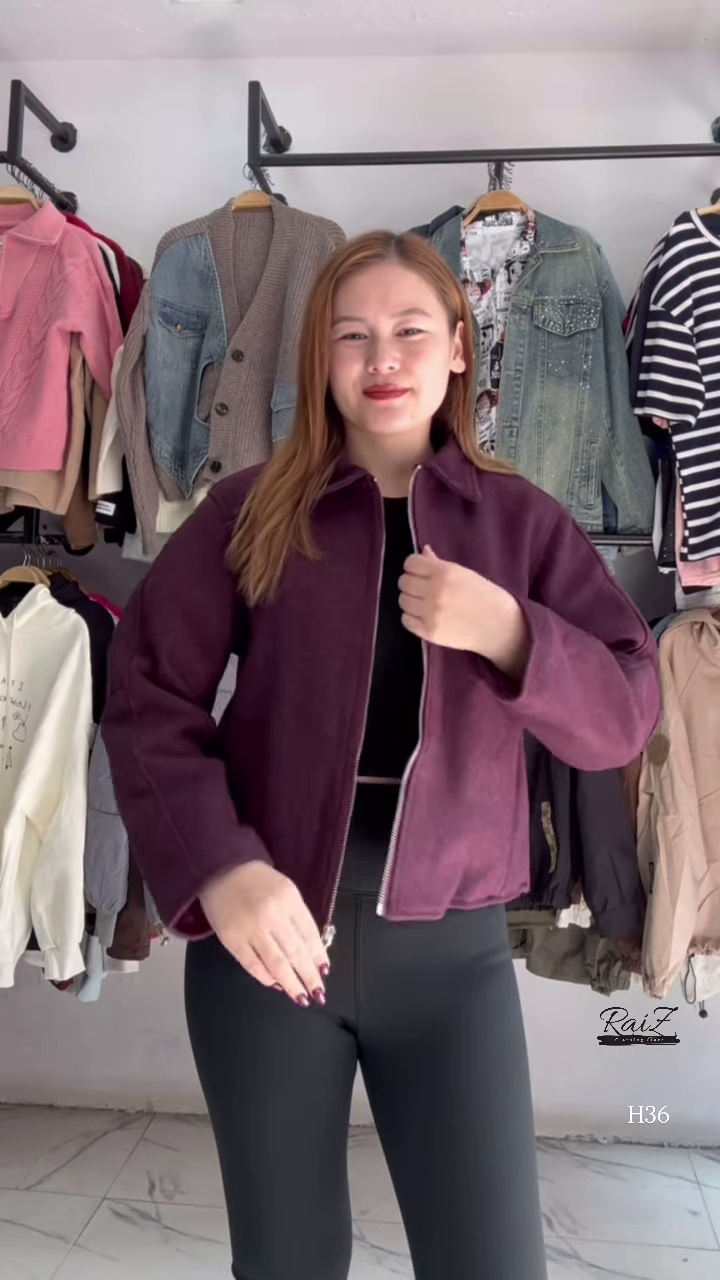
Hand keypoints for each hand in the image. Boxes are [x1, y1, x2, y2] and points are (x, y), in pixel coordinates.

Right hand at [199, 862, 329, 1007]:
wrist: (220, 868)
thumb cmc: (256, 880)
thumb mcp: (286, 890)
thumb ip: (298, 917)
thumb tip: (311, 950)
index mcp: (288, 899)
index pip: (309, 934)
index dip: (318, 956)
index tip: (324, 971)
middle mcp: (271, 915)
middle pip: (295, 952)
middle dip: (309, 976)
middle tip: (318, 994)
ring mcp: (250, 929)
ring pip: (276, 963)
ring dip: (291, 984)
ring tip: (301, 997)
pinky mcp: (231, 939)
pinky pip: (252, 965)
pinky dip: (266, 977)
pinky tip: (276, 985)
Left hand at [398, 546, 529, 680]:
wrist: (499, 626)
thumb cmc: (485, 596)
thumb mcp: (464, 573)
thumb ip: (439, 563)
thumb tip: (423, 552)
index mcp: (445, 572)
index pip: (410, 563)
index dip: (413, 566)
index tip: (420, 572)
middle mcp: (435, 591)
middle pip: (403, 582)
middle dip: (411, 583)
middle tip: (422, 588)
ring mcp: (431, 613)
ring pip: (402, 601)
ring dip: (411, 600)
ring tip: (424, 603)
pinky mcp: (429, 632)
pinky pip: (406, 621)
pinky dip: (411, 617)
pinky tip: (424, 616)